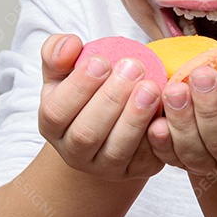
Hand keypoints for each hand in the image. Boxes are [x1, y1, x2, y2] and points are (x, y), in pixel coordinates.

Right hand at [37, 33, 164, 181]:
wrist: (109, 125)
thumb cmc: (87, 91)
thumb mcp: (65, 71)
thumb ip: (58, 53)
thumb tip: (70, 44)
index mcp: (52, 126)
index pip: (56, 112)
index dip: (78, 87)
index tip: (100, 61)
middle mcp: (73, 152)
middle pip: (86, 134)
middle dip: (111, 99)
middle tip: (133, 67)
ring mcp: (104, 167)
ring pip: (116, 151)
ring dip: (134, 118)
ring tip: (150, 88)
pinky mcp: (134, 171)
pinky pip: (145, 159)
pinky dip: (156, 136)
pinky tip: (165, 110)